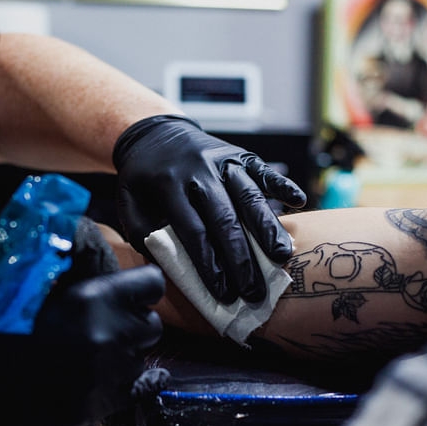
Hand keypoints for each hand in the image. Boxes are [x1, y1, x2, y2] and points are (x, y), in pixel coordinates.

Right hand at [0, 265, 164, 425]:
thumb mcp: (20, 279)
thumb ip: (54, 261)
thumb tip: (64, 230)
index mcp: (93, 298)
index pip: (151, 285)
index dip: (140, 287)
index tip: (128, 293)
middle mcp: (107, 336)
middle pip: (150, 326)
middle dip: (133, 323)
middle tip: (108, 325)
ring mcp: (105, 375)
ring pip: (141, 359)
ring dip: (126, 354)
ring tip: (96, 353)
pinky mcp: (96, 406)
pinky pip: (137, 392)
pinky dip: (132, 384)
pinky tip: (122, 378)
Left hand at [114, 115, 306, 303]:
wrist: (155, 133)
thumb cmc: (144, 178)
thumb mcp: (128, 201)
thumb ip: (140, 231)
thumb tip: (163, 266)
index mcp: (169, 185)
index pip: (193, 231)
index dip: (209, 264)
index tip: (223, 293)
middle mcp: (200, 171)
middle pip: (225, 218)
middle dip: (242, 259)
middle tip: (254, 290)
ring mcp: (224, 161)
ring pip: (249, 196)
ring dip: (267, 228)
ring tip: (282, 258)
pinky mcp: (241, 155)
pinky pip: (264, 170)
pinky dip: (282, 184)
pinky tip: (298, 202)